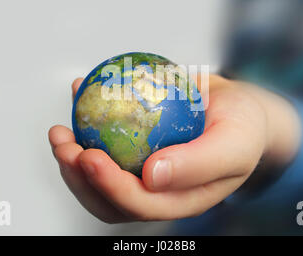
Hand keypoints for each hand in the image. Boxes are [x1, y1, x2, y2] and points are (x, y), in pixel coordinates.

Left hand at [48, 75, 301, 222]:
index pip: (140, 205)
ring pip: (98, 180)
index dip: (109, 187)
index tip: (90, 156)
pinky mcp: (135, 149)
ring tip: (60, 132)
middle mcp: (158, 192)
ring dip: (71, 159)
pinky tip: (78, 98)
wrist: (239, 110)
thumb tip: (151, 177)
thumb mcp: (234, 142)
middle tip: (64, 143)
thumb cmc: (242, 127)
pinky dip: (84, 127)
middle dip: (78, 176)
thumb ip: (200, 163)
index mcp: (182, 199)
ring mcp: (143, 172)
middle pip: (109, 199)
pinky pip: (104, 145)